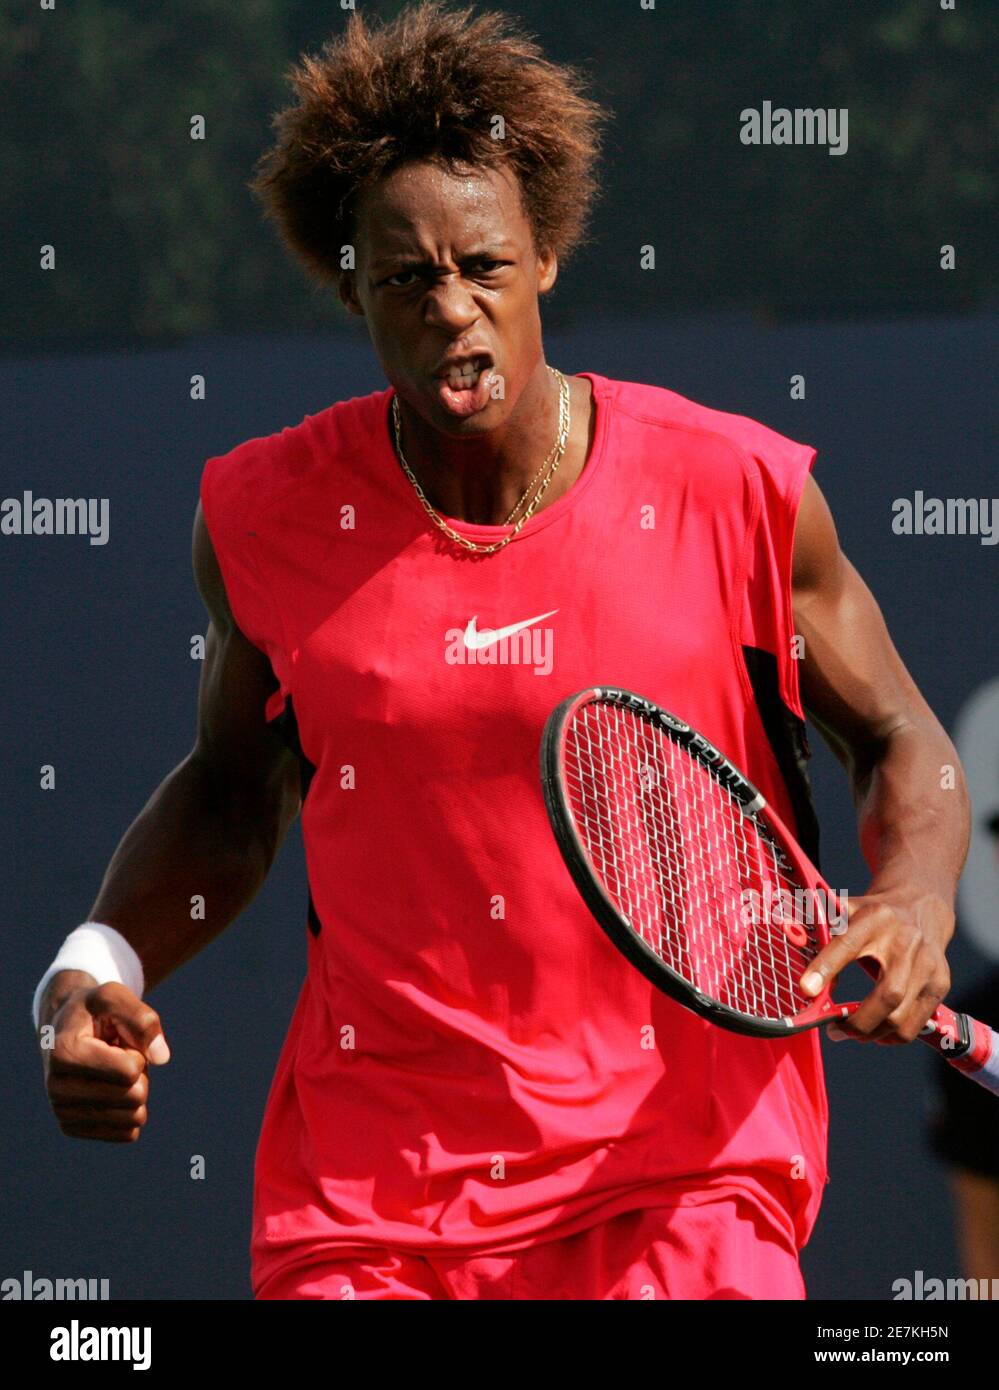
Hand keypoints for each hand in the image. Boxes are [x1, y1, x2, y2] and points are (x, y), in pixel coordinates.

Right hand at [39, 975, 169, 1141]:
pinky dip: (130, 1109)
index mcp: (65, 1054)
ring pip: (133, 1118)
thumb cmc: (94, 1010)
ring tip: (113, 1070)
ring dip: (135, 1090)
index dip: (137, 1051)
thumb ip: (143, 1019)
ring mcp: (62, 1112)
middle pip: (134, 1097)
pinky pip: (126, 1133)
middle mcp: (56, 1088)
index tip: (117, 1041)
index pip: (130, 1071)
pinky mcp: (73, 1128)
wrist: (64, 1027)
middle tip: (118, 1056)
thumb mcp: (115, 996)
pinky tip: (110, 1089)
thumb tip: (161, 1057)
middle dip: (139, 1073)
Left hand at [798, 887, 953, 1044]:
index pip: (847, 944)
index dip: (825, 968)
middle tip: (833, 1030)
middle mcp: (906, 942)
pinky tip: (875, 1031)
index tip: (806, 990)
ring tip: (850, 1031)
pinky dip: (891, 1036)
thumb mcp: (845, 908)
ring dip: (871, 1034)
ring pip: (902, 1017)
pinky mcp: (940, 984)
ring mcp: (928, 965)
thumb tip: (788, 936)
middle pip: (888, 995)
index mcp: (875, 918)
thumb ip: (818, 923)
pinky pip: (915, 1025)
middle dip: (857, 1022)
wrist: (920, 905)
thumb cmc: (873, 913)